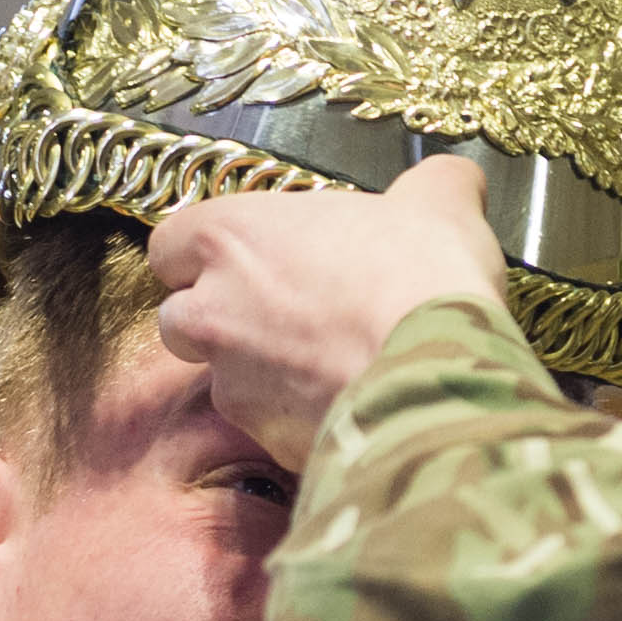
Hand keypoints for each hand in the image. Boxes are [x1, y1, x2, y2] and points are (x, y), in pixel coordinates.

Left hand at [148, 157, 512, 470]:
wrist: (439, 378)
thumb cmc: (421, 277)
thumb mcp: (438, 203)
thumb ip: (430, 184)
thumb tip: (449, 179)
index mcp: (229, 237)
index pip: (172, 245)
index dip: (207, 254)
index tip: (251, 257)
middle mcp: (212, 311)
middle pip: (183, 317)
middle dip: (222, 319)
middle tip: (288, 314)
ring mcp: (233, 384)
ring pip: (224, 380)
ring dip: (261, 373)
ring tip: (327, 364)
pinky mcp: (266, 441)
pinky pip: (269, 427)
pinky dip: (297, 418)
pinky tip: (348, 402)